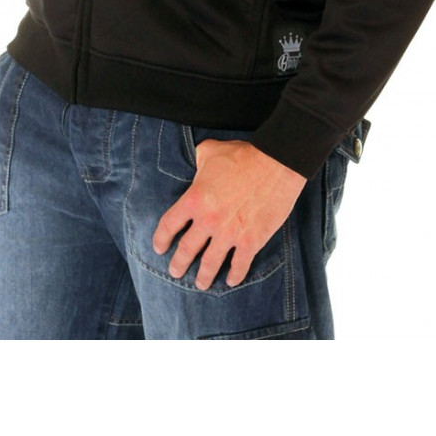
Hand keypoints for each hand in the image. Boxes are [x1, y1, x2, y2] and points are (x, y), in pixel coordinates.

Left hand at [152, 139, 305, 290]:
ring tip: (200, 284)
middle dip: (178, 264)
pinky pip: (239, 264)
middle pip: (186, 250)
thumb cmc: (242, 156)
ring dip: (203, 276)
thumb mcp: (210, 151)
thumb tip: (195, 163)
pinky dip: (235, 275)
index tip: (159, 248)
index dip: (161, 239)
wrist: (276, 164)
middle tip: (175, 272)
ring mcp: (229, 234)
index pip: (169, 225)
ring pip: (210, 263)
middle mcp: (208, 221)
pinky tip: (232, 280)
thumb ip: (197, 160)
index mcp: (194, 199)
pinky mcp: (251, 241)